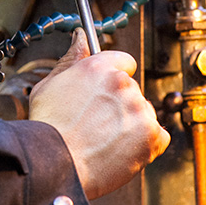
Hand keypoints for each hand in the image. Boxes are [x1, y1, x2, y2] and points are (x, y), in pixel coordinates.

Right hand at [28, 28, 170, 199]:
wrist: (54, 166)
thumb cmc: (47, 129)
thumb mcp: (48, 86)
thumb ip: (71, 59)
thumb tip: (80, 39)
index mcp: (98, 67)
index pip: (124, 61)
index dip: (114, 77)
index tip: (106, 92)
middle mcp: (122, 84)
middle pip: (132, 90)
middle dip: (119, 105)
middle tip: (96, 123)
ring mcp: (139, 109)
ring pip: (144, 113)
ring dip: (131, 124)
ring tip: (104, 140)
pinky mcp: (151, 135)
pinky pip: (158, 136)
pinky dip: (144, 145)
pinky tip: (120, 150)